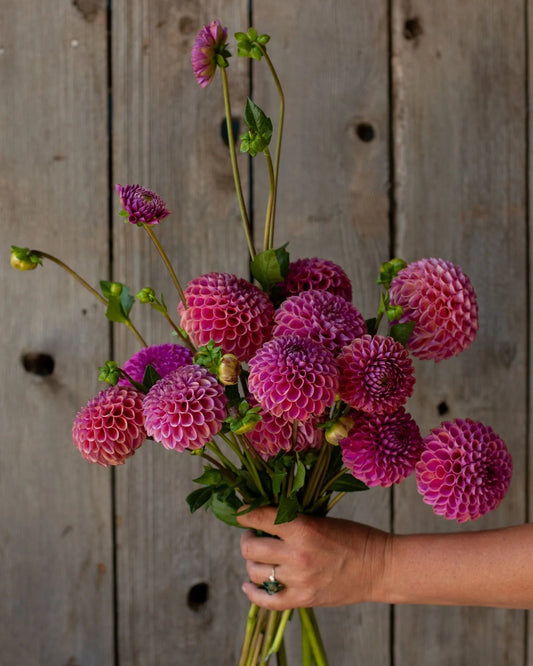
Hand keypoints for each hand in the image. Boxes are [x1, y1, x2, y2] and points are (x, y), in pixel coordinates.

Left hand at [237, 507, 390, 609]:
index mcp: (303, 528)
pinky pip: (267, 601)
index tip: (241, 513)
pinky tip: (249, 585)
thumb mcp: (322, 519)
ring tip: (258, 556)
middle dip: (247, 538)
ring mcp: (299, 580)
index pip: (260, 518)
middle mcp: (297, 555)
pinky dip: (252, 593)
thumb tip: (263, 516)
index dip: (245, 514)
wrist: (380, 567)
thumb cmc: (354, 537)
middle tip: (253, 534)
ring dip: (252, 561)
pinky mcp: (303, 599)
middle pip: (250, 547)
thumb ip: (293, 520)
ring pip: (255, 572)